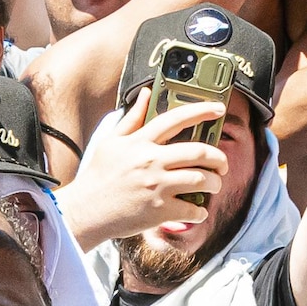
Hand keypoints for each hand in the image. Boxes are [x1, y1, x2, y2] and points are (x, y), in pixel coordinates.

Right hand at [61, 95, 228, 248]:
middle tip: (222, 164)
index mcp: (140, 142)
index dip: (201, 111)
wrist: (84, 211)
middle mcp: (151, 161)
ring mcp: (156, 186)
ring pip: (202, 179)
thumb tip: (147, 94)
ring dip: (214, 183)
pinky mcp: (159, 210)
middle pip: (199, 152)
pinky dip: (201, 211)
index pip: (176, 119)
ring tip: (213, 185)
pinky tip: (198, 210)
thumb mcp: (111, 142)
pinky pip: (193, 209)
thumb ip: (132, 117)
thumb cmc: (98, 177)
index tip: (218, 110)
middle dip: (219, 158)